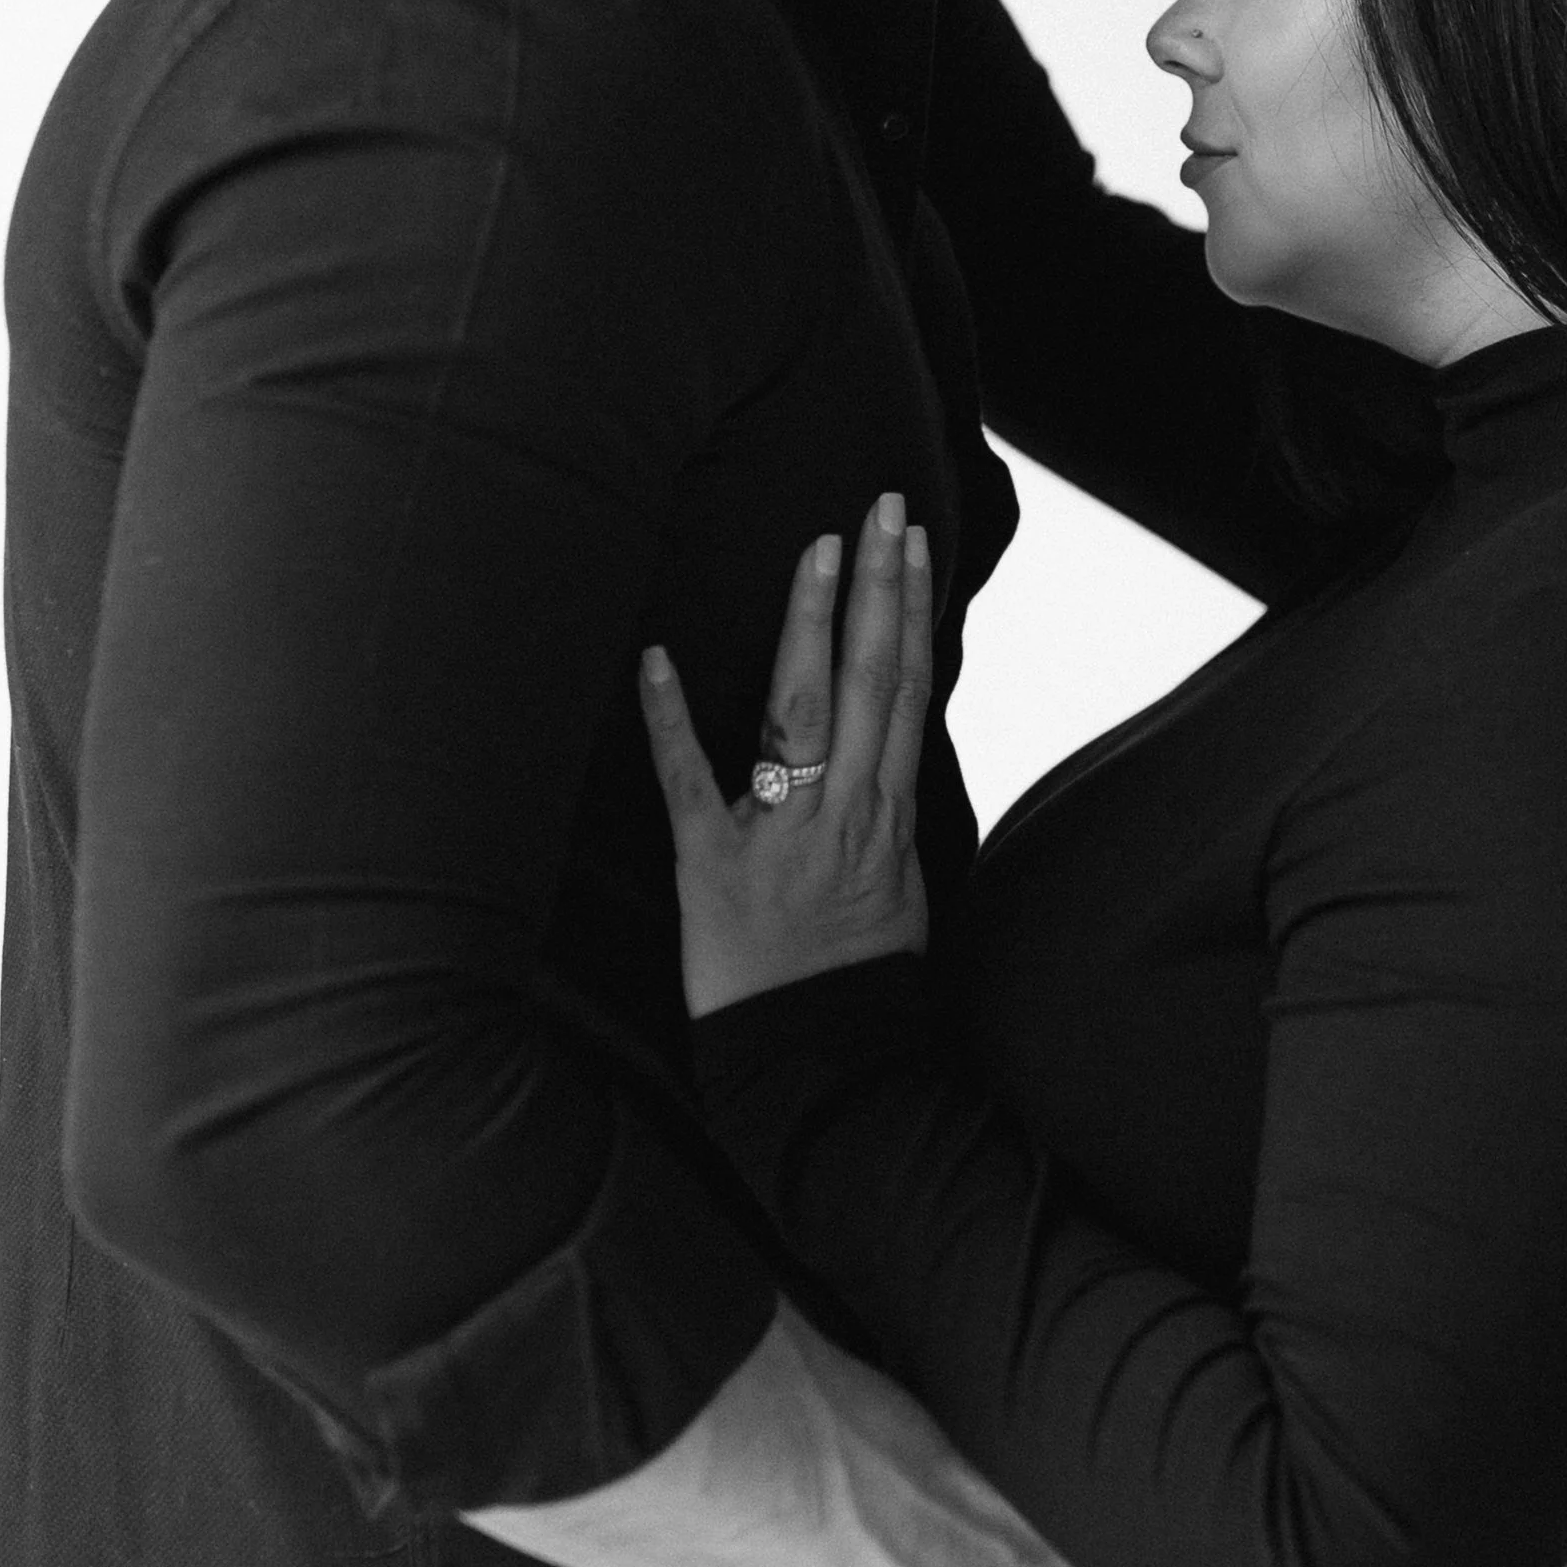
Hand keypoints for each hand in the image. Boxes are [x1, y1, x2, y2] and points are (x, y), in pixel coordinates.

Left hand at [640, 495, 932, 1018]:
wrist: (819, 1057)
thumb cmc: (857, 978)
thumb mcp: (901, 886)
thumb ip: (890, 811)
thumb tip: (892, 750)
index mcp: (887, 813)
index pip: (906, 690)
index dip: (909, 610)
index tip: (910, 543)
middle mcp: (842, 810)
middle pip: (868, 680)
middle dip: (876, 588)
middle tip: (876, 508)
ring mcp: (778, 831)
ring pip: (802, 710)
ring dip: (811, 624)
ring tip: (819, 552)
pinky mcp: (710, 861)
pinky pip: (688, 781)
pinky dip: (669, 718)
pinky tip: (656, 658)